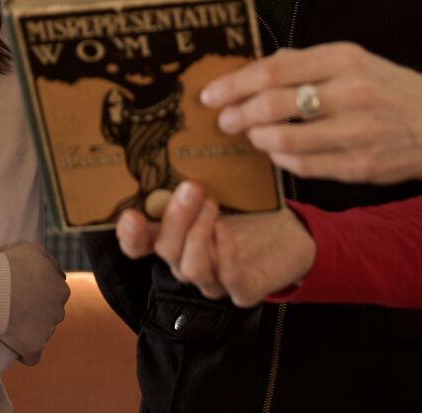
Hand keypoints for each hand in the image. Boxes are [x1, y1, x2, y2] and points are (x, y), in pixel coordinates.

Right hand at [1, 241, 68, 364]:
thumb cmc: (10, 265)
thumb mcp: (34, 250)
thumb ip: (49, 262)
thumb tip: (57, 272)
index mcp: (60, 288)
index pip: (55, 294)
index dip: (39, 293)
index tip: (23, 292)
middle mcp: (58, 311)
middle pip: (50, 314)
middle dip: (37, 312)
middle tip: (15, 307)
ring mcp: (47, 330)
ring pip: (42, 333)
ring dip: (30, 331)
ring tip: (10, 325)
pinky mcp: (33, 347)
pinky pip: (32, 357)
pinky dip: (26, 355)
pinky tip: (17, 350)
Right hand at [114, 183, 314, 307]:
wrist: (291, 235)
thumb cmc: (248, 209)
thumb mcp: (219, 187)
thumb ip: (193, 174)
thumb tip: (181, 132)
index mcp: (173, 238)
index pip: (137, 244)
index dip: (130, 234)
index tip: (131, 214)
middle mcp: (186, 261)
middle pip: (165, 250)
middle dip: (175, 219)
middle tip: (191, 189)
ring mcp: (213, 280)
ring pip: (191, 268)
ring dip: (198, 235)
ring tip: (213, 205)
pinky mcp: (243, 290)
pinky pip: (228, 278)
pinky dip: (225, 252)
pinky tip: (227, 229)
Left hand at [200, 42, 421, 184]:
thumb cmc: (390, 91)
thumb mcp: (354, 62)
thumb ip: (305, 64)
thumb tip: (250, 72)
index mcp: (344, 58)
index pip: (273, 70)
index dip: (234, 84)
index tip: (210, 93)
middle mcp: (350, 93)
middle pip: (273, 105)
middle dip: (238, 115)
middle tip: (224, 120)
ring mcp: (357, 132)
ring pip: (284, 140)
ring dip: (258, 139)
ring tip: (251, 136)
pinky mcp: (360, 166)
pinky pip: (304, 166)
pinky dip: (283, 160)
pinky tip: (278, 153)